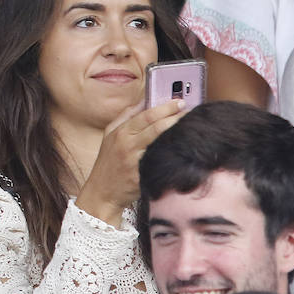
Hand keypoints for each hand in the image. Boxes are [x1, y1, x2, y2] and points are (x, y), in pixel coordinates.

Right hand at [75, 99, 185, 226]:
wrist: (102, 192)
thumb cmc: (108, 163)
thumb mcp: (109, 135)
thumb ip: (125, 117)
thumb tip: (142, 101)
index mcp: (121, 132)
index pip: (146, 115)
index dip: (165, 107)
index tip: (179, 102)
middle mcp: (127, 145)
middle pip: (156, 126)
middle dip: (176, 117)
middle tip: (191, 112)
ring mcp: (135, 161)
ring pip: (161, 142)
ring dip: (178, 133)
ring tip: (191, 127)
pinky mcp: (142, 175)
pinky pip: (161, 161)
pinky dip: (173, 153)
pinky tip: (184, 149)